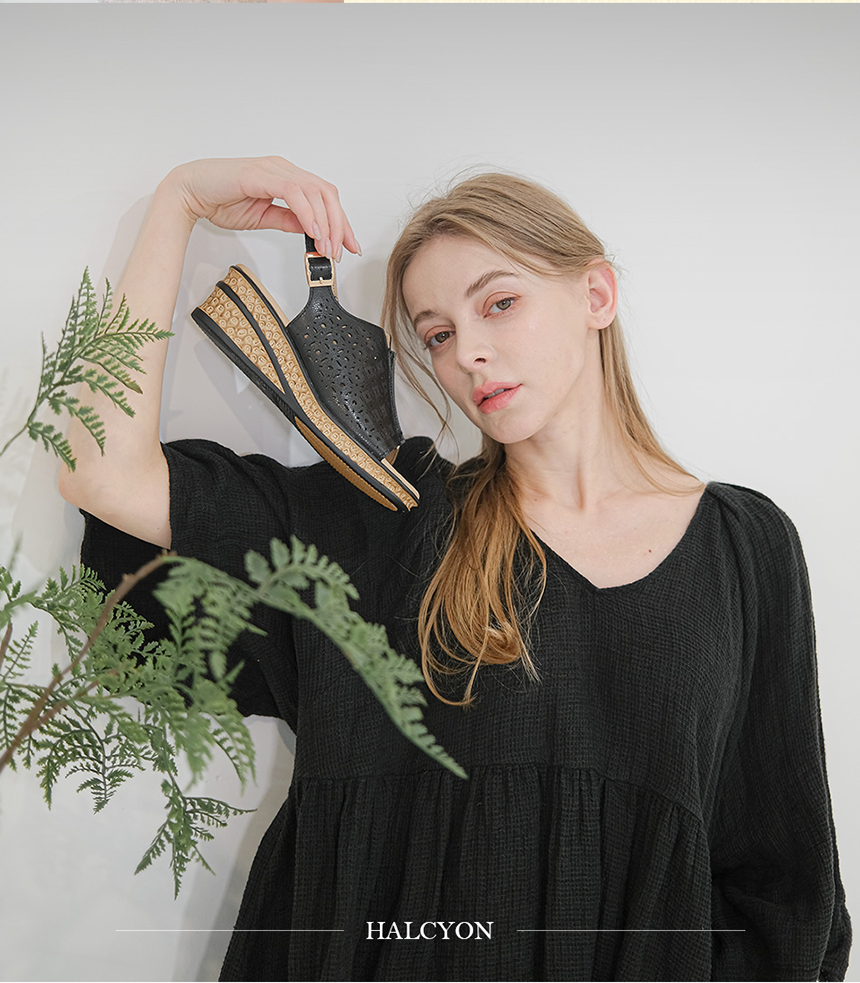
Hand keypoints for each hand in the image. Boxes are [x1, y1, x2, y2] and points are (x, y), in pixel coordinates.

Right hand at [161, 156, 359, 260]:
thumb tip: (310, 231)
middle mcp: (283, 169)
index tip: (348, 245)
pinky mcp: (261, 174)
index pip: (324, 197)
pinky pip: (294, 192)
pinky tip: (313, 231)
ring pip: (315, 192)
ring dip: (326, 223)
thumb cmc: (219, 199)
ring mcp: (273, 169)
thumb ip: (288, 220)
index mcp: (286, 177)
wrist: (189, 191)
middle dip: (340, 224)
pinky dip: (308, 213)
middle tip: (341, 251)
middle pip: (326, 193)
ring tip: (327, 247)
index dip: (341, 222)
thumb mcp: (264, 216)